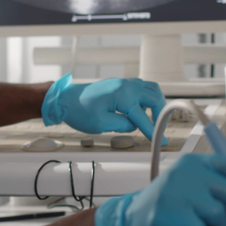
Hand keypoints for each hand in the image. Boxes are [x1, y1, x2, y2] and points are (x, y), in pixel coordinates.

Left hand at [42, 75, 165, 141]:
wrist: (65, 99)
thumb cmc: (79, 111)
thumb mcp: (101, 124)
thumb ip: (122, 125)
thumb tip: (133, 125)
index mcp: (122, 95)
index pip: (143, 117)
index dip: (153, 131)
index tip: (161, 142)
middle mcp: (126, 86)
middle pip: (154, 98)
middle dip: (159, 114)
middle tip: (159, 129)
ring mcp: (124, 83)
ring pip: (151, 89)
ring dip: (155, 104)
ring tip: (152, 119)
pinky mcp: (120, 84)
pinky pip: (141, 88)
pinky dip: (146, 98)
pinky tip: (140, 110)